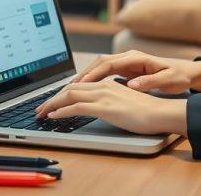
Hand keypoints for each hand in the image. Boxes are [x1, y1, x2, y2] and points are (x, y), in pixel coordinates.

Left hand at [34, 80, 186, 134]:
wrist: (160, 112)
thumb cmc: (147, 111)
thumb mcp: (125, 102)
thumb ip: (112, 100)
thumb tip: (102, 106)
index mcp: (108, 83)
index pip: (78, 85)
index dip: (62, 93)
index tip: (52, 102)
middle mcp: (103, 86)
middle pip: (70, 88)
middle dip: (52, 98)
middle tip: (39, 108)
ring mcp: (103, 95)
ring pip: (69, 95)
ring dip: (52, 104)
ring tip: (41, 113)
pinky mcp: (104, 107)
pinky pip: (76, 107)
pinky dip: (61, 111)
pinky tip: (53, 117)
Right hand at [71, 50, 200, 92]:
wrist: (189, 71)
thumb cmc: (180, 76)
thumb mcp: (169, 80)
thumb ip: (150, 82)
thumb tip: (132, 84)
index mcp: (137, 58)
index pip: (109, 64)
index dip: (94, 74)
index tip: (81, 84)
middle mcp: (130, 57)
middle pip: (100, 62)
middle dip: (84, 73)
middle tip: (68, 87)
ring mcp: (128, 61)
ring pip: (101, 66)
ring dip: (87, 75)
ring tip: (71, 88)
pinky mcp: (128, 68)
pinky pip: (106, 71)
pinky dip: (94, 78)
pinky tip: (86, 88)